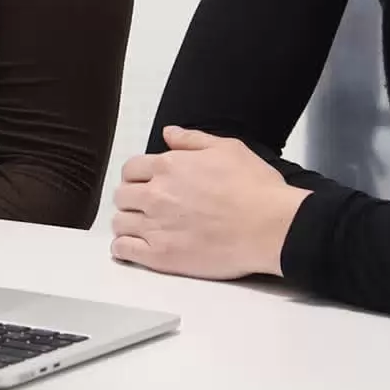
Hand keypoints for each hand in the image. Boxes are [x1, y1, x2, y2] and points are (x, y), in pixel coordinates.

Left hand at [110, 126, 310, 280]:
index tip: (146, 184)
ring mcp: (155, 226)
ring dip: (128, 223)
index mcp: (167, 166)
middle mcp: (155, 194)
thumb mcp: (227, 148)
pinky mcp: (161, 256)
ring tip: (141, 228)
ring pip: (119, 223)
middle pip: (122, 196)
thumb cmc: (254, 187)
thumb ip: (191, 139)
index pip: (131, 169)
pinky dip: (123, 248)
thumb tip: (168, 133)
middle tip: (146, 207)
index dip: (138, 176)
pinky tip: (133, 248)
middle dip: (132, 199)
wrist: (271, 226)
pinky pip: (123, 250)